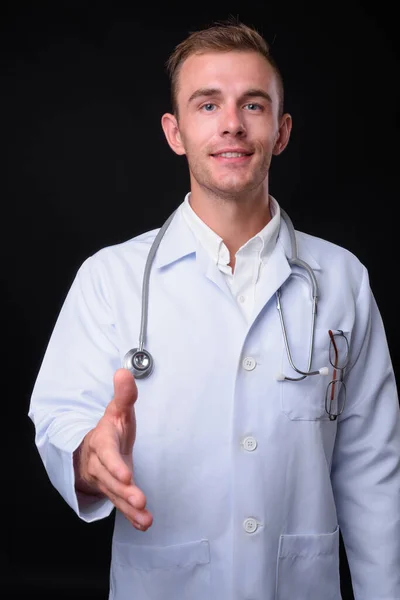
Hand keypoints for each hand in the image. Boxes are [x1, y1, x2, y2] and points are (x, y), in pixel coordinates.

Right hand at [74, 368, 152, 530]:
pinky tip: (144, 523)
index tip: (126, 475)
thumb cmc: (110, 429)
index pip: (107, 453)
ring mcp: (107, 480)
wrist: (93, 449)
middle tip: (138, 499)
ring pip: (115, 495)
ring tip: (144, 517)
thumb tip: (124, 372)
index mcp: (102, 442)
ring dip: (129, 508)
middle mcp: (101, 464)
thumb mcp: (117, 410)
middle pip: (110, 479)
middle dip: (124, 490)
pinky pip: (121, 506)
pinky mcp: (115, 492)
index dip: (114, 464)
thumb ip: (124, 395)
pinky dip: (132, 517)